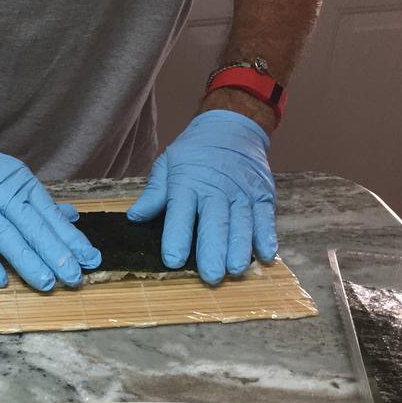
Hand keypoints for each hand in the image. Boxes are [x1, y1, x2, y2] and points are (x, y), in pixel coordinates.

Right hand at [0, 126, 101, 290]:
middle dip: (57, 254)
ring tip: (47, 283)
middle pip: (34, 229)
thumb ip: (41, 203)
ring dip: (28, 262)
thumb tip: (72, 217)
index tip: (91, 259)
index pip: (51, 217)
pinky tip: (1, 280)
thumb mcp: (12, 179)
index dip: (72, 240)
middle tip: (75, 277)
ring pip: (8, 237)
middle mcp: (3, 196)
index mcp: (21, 186)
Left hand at [127, 109, 276, 283]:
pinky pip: (265, 218)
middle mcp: (217, 190)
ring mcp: (242, 193)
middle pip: (215, 223)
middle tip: (211, 276)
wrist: (233, 126)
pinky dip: (267, 236)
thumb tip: (135, 217)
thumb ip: (154, 193)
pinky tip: (265, 256)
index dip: (177, 237)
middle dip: (213, 250)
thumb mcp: (168, 164)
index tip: (173, 260)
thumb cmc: (195, 152)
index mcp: (188, 184)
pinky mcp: (263, 195)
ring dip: (240, 248)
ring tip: (235, 270)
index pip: (181, 214)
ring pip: (242, 224)